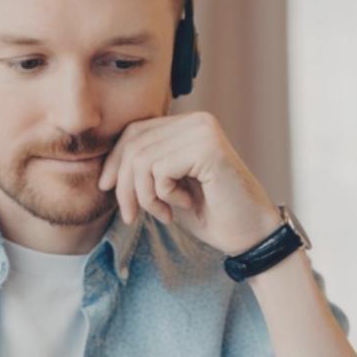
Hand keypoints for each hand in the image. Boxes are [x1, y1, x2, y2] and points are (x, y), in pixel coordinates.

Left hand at [96, 111, 282, 255]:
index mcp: (189, 125)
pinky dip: (162, 195)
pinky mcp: (208, 148)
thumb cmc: (212, 215)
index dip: (115, 161)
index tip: (108, 189)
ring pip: (142, 158)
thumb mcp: (169, 187)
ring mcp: (204, 131)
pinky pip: (159, 169)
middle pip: (134, 142)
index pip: (135, 131)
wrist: (250, 236)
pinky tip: (183, 206)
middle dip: (124, 184)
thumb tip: (105, 167)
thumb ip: (146, 168)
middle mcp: (197, 120)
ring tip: (163, 213)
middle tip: (130, 216)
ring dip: (145, 196)